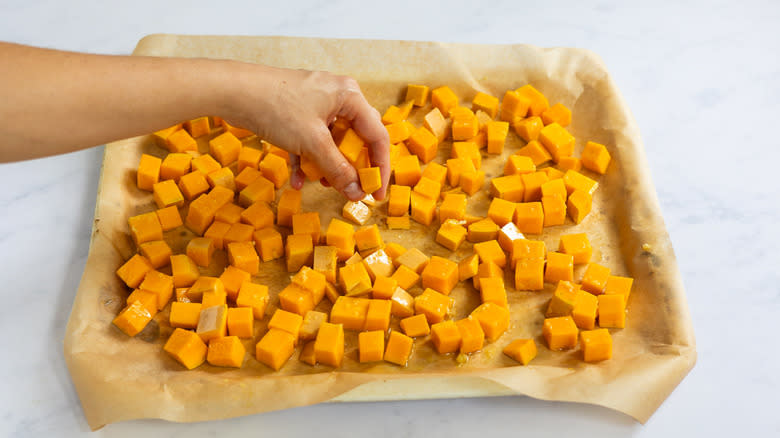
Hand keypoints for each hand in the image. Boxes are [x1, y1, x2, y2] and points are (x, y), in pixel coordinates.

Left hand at [224, 66, 389, 200]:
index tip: (376, 194)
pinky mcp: (296, 113)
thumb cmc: (276, 107)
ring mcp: (315, 105)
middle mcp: (336, 98)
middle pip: (355, 139)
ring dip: (327, 166)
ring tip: (322, 186)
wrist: (232, 91)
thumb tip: (357, 192)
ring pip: (331, 142)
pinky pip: (310, 140)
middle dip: (351, 168)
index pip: (377, 135)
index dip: (379, 168)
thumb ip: (337, 169)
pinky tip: (298, 181)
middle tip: (351, 192)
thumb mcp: (312, 143)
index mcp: (349, 97)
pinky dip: (306, 160)